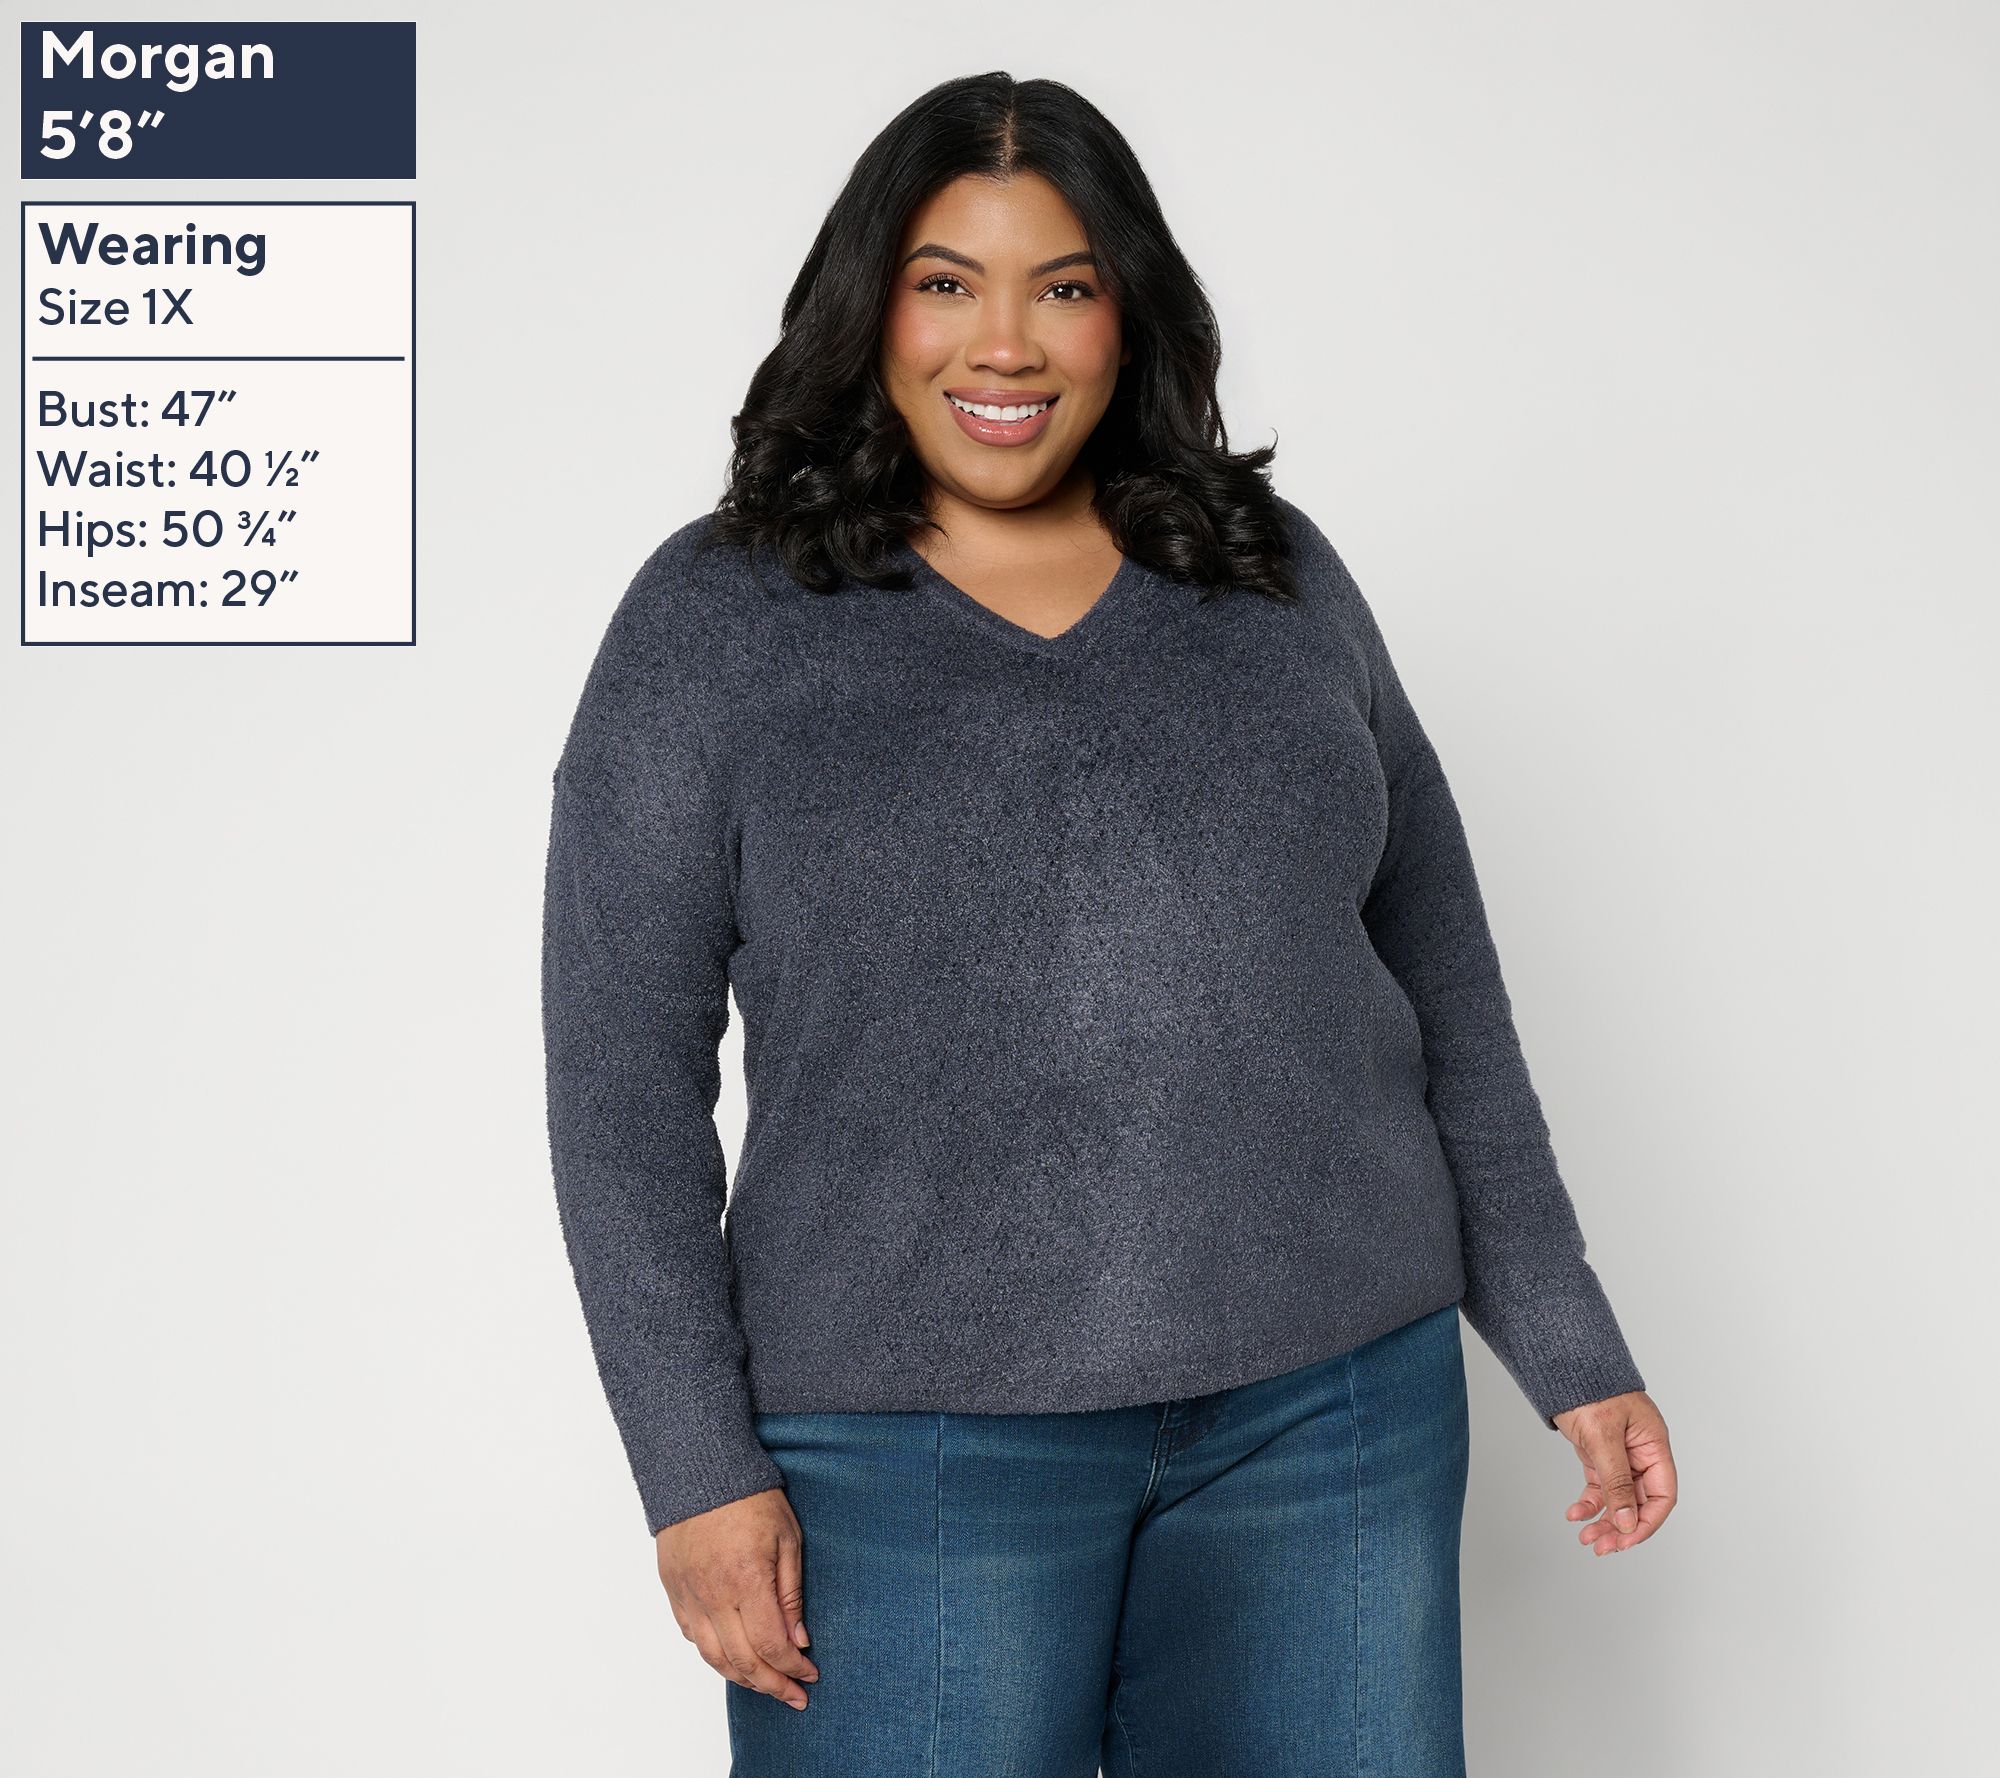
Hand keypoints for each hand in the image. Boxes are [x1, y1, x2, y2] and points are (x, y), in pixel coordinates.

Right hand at [656, 1487, 819, 1708]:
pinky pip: (691, 1636)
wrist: (701, 1469)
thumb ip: (791, 1593)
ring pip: (713, 1657)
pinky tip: (732, 1658)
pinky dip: (713, 1655)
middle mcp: (713, 1596)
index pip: (771, 1646)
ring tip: (765, 1685)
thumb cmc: (751, 1498)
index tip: (810, 1676)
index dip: (792, 1670)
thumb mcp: (788, 1539)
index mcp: (746, 1581)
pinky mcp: (673, 1589)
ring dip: (741, 1678)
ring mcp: (689, 1595)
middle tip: (793, 1696)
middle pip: (741, 1662)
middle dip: (771, 1685)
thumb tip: (799, 1641)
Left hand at [1550, 1390, 1676, 1554]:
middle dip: (1622, 1527)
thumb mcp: (1604, 1438)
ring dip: (1604, 1520)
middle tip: (1601, 1546)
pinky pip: (1599, 1487)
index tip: (1626, 1539)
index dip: (1647, 1522)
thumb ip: (1617, 1481)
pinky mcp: (1599, 1454)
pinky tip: (1574, 1514)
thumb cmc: (1590, 1388)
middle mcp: (1641, 1453)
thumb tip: (1628, 1522)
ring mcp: (1620, 1455)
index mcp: (1653, 1446)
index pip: (1662, 1496)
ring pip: (1618, 1498)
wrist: (1562, 1365)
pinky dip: (1589, 1503)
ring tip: (1586, 1539)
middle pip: (1639, 1502)